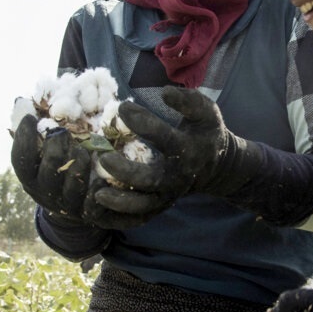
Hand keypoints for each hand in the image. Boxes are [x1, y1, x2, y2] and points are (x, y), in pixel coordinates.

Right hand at [9, 114, 91, 224]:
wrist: (74, 208)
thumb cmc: (58, 170)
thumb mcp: (43, 157)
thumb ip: (39, 137)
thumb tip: (25, 103)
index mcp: (30, 177)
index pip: (21, 160)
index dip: (23, 139)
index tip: (30, 118)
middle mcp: (45, 193)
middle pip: (48, 171)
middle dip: (56, 149)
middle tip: (63, 132)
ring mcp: (67, 205)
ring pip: (72, 185)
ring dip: (78, 163)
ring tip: (83, 148)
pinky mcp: (88, 214)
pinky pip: (94, 204)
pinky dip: (98, 189)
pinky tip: (101, 176)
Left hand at [92, 86, 242, 214]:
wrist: (215, 165)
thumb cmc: (204, 131)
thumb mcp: (206, 111)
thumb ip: (189, 100)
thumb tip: (165, 92)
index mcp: (188, 151)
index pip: (166, 139)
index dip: (144, 123)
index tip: (122, 107)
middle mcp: (177, 178)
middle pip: (149, 180)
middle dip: (125, 171)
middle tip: (103, 158)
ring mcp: (167, 196)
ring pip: (141, 206)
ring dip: (118, 202)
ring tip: (97, 193)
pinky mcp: (158, 207)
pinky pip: (137, 220)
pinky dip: (117, 219)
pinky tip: (97, 211)